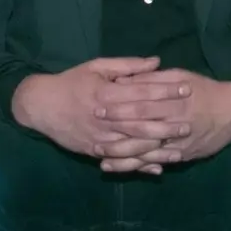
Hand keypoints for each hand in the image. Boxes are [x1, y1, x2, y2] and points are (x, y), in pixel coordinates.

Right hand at [14, 57, 184, 165]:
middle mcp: (105, 117)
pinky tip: (157, 169)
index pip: (142, 92)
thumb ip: (127, 66)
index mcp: (107, 93)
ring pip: (133, 146)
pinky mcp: (95, 151)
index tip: (186, 89)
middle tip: (189, 124)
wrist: (42, 106)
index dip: (165, 91)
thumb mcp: (97, 67)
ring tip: (178, 148)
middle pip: (140, 122)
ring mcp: (100, 137)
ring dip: (157, 149)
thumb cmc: (72, 82)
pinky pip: (121, 160)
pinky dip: (139, 166)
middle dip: (166, 124)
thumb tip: (155, 62)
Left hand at [97, 72, 230, 171]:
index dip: (119, 107)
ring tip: (100, 155)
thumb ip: (155, 78)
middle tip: (93, 133)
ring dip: (122, 154)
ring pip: (146, 151)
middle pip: (141, 129)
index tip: (99, 107)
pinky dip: (138, 166)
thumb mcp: (181, 75)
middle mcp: (174, 123)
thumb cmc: (205, 90)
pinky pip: (156, 162)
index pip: (141, 104)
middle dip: (116, 131)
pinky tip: (121, 168)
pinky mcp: (181, 156)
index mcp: (172, 101)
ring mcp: (177, 143)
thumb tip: (130, 77)